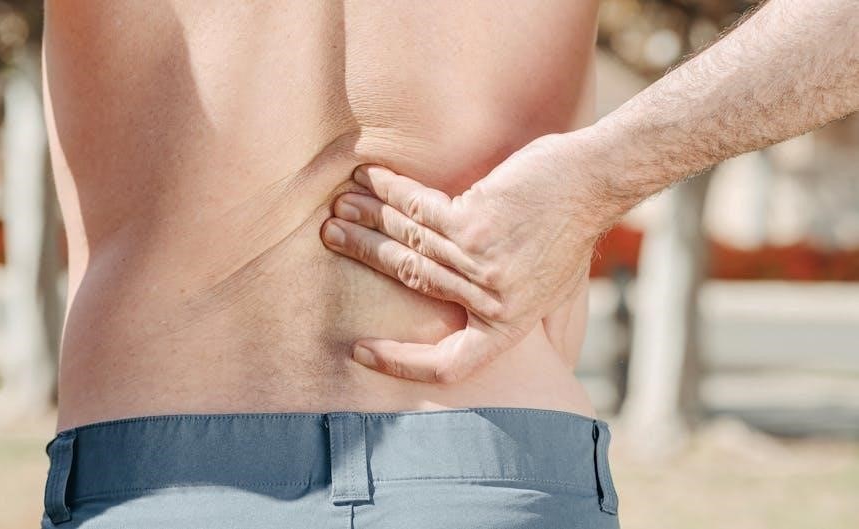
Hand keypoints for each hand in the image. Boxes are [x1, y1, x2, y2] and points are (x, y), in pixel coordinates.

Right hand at [320, 132, 620, 383]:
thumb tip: (497, 337)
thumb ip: (518, 315)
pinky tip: (368, 180)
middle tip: (331, 237)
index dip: (403, 364)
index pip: (448, 365)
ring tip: (339, 209)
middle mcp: (488, 300)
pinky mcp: (476, 222)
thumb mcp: (552, 293)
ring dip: (367, 221)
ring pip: (407, 243)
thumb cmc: (570, 234)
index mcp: (506, 326)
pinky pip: (418, 209)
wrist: (593, 185)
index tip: (364, 351)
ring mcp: (480, 262)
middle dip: (363, 255)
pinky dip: (389, 191)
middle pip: (409, 281)